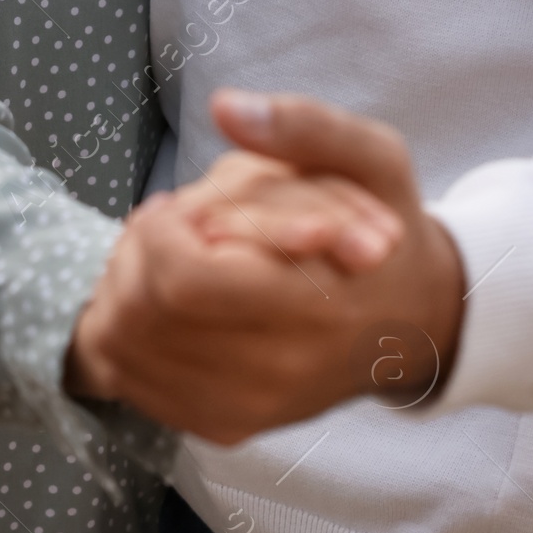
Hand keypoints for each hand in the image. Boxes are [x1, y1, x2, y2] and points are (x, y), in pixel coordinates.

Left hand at [66, 91, 464, 442]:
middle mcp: (277, 372)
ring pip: (124, 353)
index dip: (159, 234)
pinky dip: (128, 336)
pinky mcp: (226, 426)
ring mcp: (248, 409)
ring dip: (123, 292)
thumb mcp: (369, 156)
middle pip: (141, 317)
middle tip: (169, 227)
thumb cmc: (384, 228)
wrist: (409, 321)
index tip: (181, 208)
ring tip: (168, 260)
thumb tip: (226, 107)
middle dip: (134, 255)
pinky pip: (135, 386)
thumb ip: (302, 125)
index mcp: (314, 304)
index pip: (183, 283)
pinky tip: (162, 303)